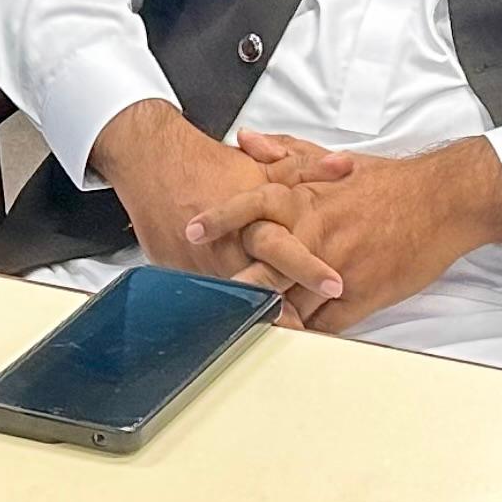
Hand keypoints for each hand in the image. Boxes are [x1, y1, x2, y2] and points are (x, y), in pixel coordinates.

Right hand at [90, 101, 353, 314]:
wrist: (156, 164)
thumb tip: (345, 165)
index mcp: (253, 219)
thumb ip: (306, 170)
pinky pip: (210, 298)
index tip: (335, 286)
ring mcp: (204, 264)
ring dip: (257, 318)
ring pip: (235, 299)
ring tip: (282, 338)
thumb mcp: (264, 165)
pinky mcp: (182, 274)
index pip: (284, 247)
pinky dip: (228, 311)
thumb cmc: (212, 166)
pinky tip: (244, 329)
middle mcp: (229, 245)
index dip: (309, 268)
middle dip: (284, 312)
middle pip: (260, 284)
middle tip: (308, 332)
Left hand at [193, 135, 501, 338]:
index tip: (189, 230)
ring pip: (290, 301)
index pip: (254, 204)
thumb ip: (286, 153)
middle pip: (265, 266)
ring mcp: (339, 268)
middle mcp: (318, 234)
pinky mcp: (361, 296)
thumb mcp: (334, 160)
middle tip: (200, 299)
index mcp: (308, 200)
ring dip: (268, 315)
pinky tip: (290, 335)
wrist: (443, 201)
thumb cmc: (390, 183)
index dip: (220, 217)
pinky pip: (323, 323)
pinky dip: (305, 330)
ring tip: (237, 327)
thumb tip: (247, 140)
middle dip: (233, 284)